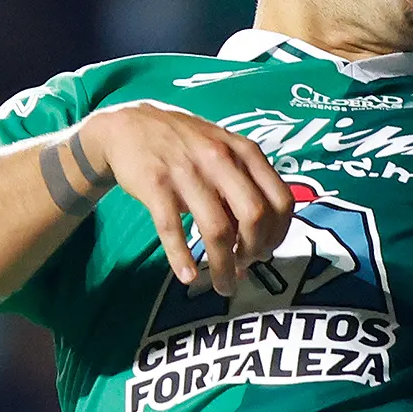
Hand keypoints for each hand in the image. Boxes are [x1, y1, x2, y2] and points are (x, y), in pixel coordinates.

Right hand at [83, 101, 296, 295]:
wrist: (130, 125)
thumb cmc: (185, 146)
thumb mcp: (223, 154)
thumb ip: (242, 194)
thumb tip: (255, 251)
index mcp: (245, 152)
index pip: (281, 201)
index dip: (278, 234)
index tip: (265, 252)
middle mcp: (221, 159)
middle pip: (255, 217)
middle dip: (255, 252)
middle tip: (244, 267)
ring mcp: (187, 171)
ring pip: (216, 230)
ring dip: (223, 267)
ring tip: (223, 285)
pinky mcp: (156, 184)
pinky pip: (173, 228)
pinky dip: (181, 258)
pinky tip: (187, 276)